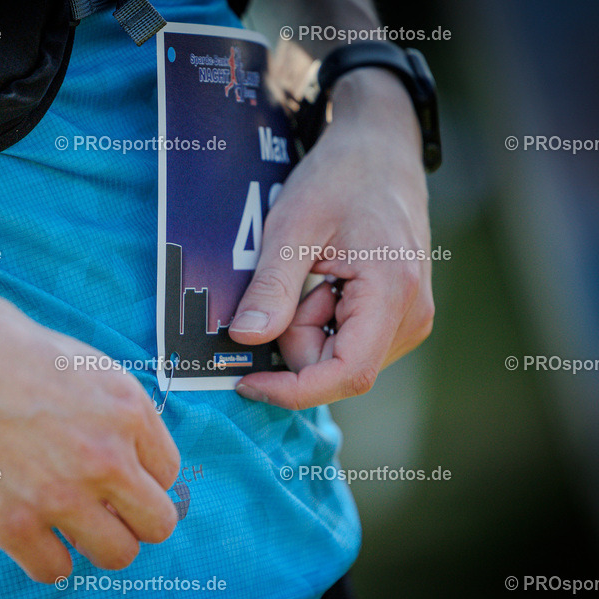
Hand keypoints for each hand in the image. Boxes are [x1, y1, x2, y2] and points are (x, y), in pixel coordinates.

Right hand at [0, 289, 180, 582]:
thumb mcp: (72, 356)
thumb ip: (104, 402)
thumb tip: (115, 431)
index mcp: (126, 408)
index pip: (168, 471)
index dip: (141, 476)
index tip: (117, 478)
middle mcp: (107, 457)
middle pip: (158, 523)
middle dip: (133, 519)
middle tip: (103, 510)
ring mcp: (63, 495)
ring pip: (118, 555)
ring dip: (95, 545)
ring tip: (67, 525)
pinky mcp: (14, 525)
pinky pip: (54, 571)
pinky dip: (44, 559)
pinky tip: (29, 536)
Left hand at [229, 68, 433, 409]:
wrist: (379, 151)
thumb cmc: (341, 178)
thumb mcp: (292, 226)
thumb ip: (272, 287)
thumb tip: (246, 337)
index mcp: (392, 294)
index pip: (345, 375)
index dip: (292, 390)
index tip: (246, 382)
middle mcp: (411, 317)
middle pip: (333, 366)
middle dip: (297, 334)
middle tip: (298, 275)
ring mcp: (407, 320)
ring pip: (335, 357)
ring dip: (309, 325)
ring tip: (318, 269)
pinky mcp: (396, 318)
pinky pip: (344, 342)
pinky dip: (321, 319)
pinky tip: (327, 279)